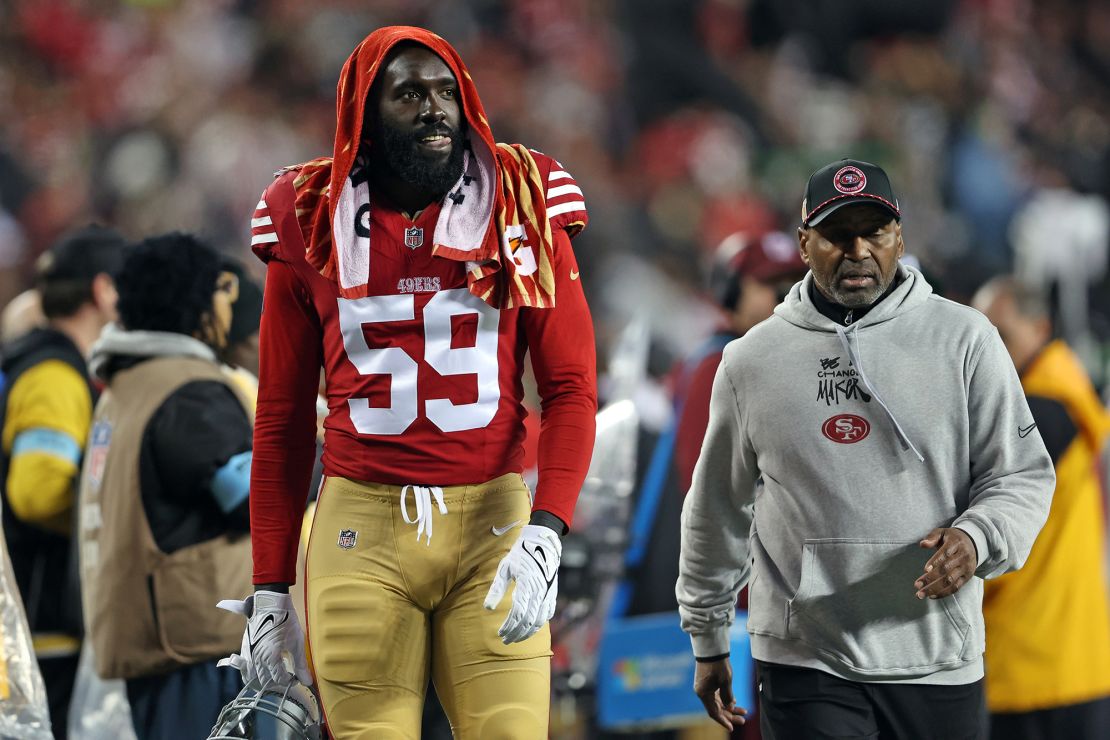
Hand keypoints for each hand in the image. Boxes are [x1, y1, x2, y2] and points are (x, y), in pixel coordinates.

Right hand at [217, 591, 312, 688]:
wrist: (270, 603)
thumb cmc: (286, 621)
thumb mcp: (297, 643)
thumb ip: (300, 665)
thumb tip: (307, 681)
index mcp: (271, 657)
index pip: (279, 679)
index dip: (289, 680)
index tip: (295, 676)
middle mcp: (257, 658)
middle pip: (265, 681)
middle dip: (276, 682)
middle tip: (286, 676)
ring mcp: (249, 654)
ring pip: (252, 677)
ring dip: (262, 680)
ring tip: (273, 675)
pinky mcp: (244, 648)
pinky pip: (244, 668)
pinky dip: (251, 674)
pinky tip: (261, 670)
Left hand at [483, 524, 560, 643]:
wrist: (543, 542)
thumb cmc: (520, 554)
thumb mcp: (505, 568)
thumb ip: (496, 588)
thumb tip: (487, 608)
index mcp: (526, 584)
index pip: (517, 613)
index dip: (509, 626)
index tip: (499, 634)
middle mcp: (540, 590)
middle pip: (528, 620)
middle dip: (516, 633)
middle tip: (505, 641)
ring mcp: (548, 592)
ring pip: (539, 620)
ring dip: (528, 632)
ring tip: (516, 638)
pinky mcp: (553, 592)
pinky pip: (548, 613)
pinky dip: (539, 623)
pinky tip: (531, 628)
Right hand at [693, 657, 746, 730]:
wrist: (712, 648)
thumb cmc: (718, 664)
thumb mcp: (726, 681)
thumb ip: (728, 696)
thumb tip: (730, 707)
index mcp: (703, 693)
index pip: (713, 712)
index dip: (724, 721)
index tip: (733, 727)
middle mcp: (702, 691)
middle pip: (716, 708)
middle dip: (730, 715)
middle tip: (743, 719)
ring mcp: (704, 687)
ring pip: (718, 702)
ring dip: (730, 707)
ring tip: (743, 711)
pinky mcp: (707, 682)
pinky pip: (716, 695)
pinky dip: (725, 699)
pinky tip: (735, 701)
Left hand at [915, 527, 976, 599]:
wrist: (973, 543)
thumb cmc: (952, 538)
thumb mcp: (943, 532)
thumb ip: (932, 537)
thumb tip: (922, 544)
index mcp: (956, 544)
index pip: (945, 553)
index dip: (935, 562)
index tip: (924, 570)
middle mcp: (963, 557)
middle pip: (946, 570)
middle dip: (931, 579)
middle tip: (917, 585)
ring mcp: (966, 568)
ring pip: (950, 581)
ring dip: (935, 589)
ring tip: (920, 594)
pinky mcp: (967, 577)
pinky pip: (956, 588)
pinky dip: (943, 593)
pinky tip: (931, 596)